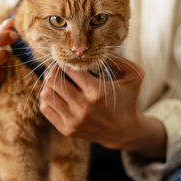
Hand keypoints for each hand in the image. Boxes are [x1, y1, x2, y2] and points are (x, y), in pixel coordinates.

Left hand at [39, 57, 165, 159]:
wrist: (125, 132)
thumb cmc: (128, 99)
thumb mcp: (134, 75)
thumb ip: (119, 58)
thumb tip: (97, 48)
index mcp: (97, 92)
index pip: (69, 69)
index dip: (65, 61)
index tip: (67, 60)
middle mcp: (83, 107)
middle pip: (53, 81)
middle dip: (53, 71)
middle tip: (58, 69)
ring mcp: (73, 120)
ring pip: (46, 95)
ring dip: (48, 85)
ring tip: (56, 82)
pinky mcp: (66, 130)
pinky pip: (45, 109)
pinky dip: (47, 98)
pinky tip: (57, 94)